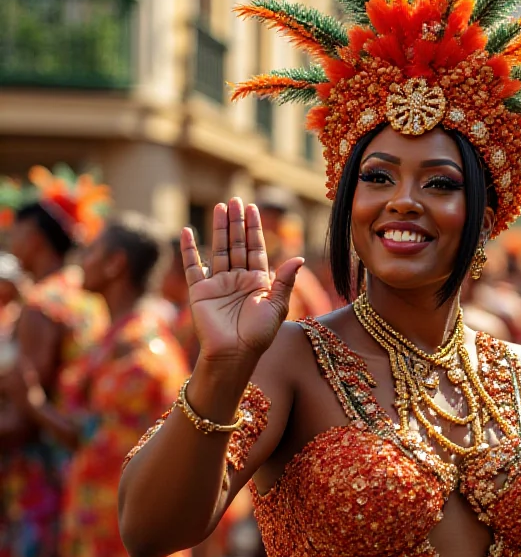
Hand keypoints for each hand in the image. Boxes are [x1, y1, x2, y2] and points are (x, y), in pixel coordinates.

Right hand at [182, 199, 302, 363]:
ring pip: (218, 249)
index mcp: (258, 281)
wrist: (234, 355)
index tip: (252, 208)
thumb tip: (298, 257)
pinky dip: (189, 250)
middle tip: (235, 200)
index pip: (256, 248)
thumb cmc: (258, 335)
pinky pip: (193, 266)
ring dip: (219, 229)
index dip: (254, 228)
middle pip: (237, 244)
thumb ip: (284, 281)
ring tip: (219, 207)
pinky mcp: (200, 292)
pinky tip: (186, 232)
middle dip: (237, 222)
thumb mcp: (276, 306)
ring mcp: (218, 284)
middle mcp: (238, 279)